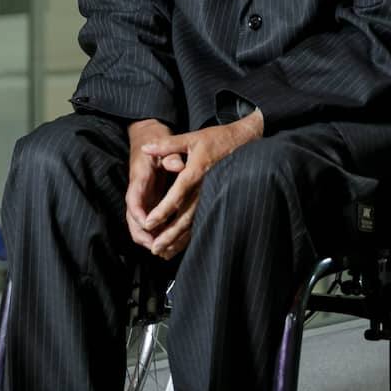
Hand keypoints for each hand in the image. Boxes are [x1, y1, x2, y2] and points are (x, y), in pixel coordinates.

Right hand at [123, 118, 175, 240]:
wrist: (149, 136)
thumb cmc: (157, 139)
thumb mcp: (165, 143)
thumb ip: (171, 156)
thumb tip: (178, 165)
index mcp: (139, 178)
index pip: (133, 200)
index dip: (138, 215)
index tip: (147, 226)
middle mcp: (137, 192)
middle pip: (132, 219)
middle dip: (142, 236)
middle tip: (156, 249)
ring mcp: (142, 198)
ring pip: (139, 225)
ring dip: (148, 239)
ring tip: (164, 252)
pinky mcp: (149, 202)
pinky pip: (148, 223)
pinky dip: (155, 235)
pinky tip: (169, 246)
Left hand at [125, 111, 263, 260]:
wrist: (245, 143)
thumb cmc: (217, 139)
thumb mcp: (192, 138)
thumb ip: (167, 145)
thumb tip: (145, 148)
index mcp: (197, 172)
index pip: (178, 194)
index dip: (163, 210)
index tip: (149, 223)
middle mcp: (205, 188)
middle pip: (186, 216)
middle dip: (169, 234)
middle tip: (154, 248)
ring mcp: (212, 196)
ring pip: (194, 222)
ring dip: (179, 239)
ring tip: (163, 252)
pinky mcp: (216, 200)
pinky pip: (202, 220)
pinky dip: (190, 235)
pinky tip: (178, 245)